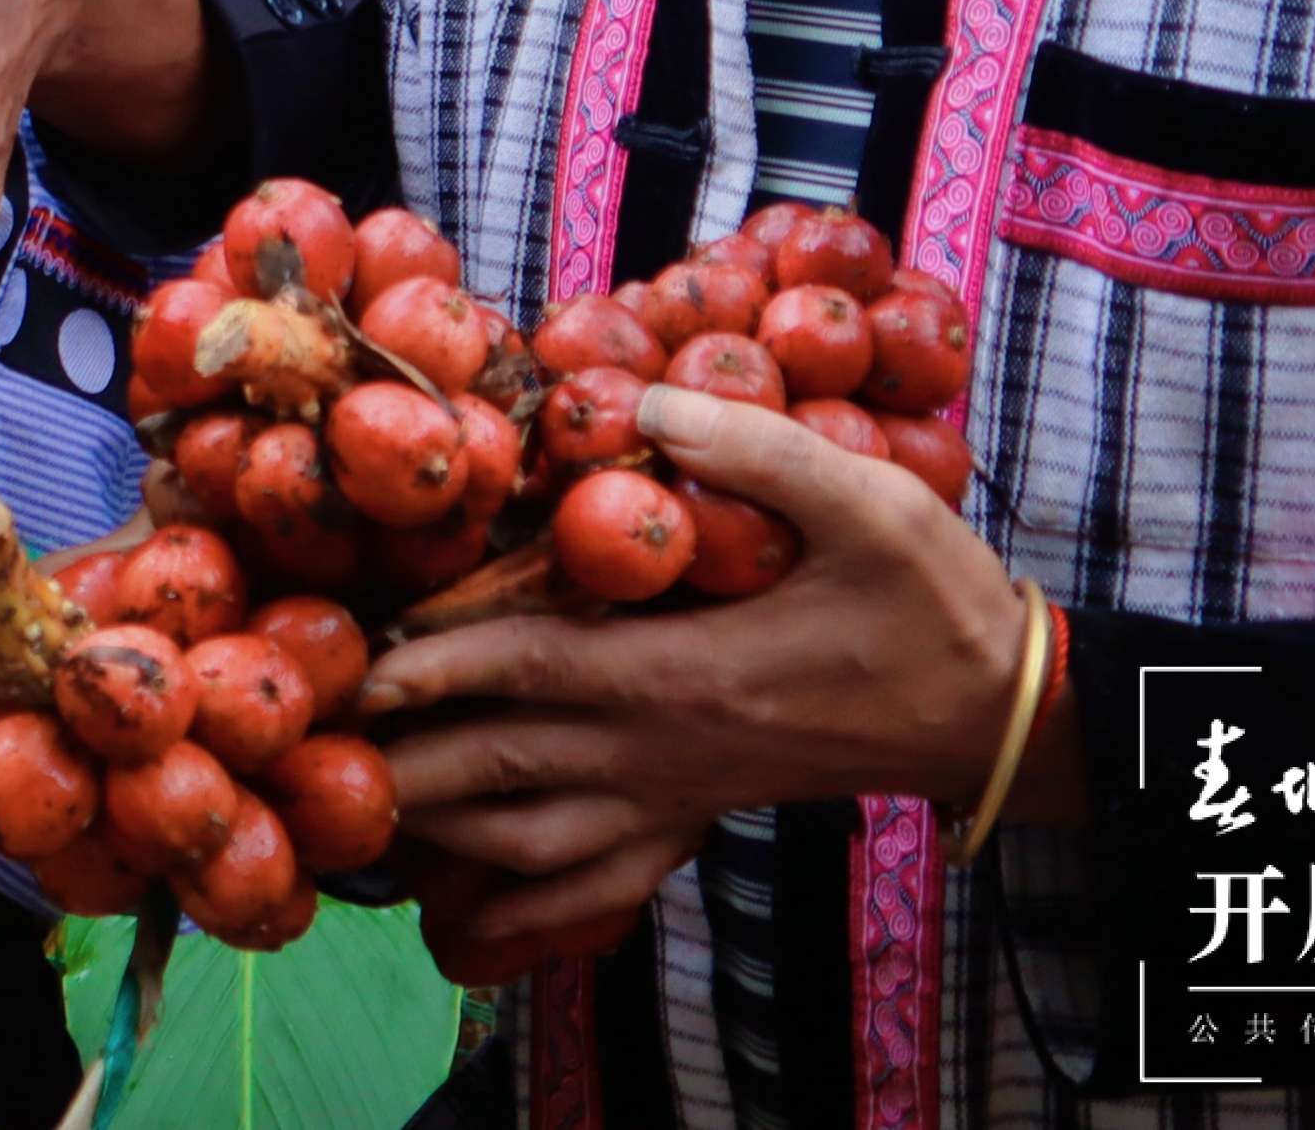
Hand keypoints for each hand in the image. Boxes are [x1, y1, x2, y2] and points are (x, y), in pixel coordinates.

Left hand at [348, 384, 1054, 947]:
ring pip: (531, 842)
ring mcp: (680, 798)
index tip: (351, 659)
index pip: (526, 671)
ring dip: (442, 827)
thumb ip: (753, 450)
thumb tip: (643, 407)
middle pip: (500, 770)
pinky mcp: (699, 818)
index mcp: (687, 675)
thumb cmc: (932, 599)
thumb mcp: (866, 500)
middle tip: (311, 740)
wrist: (1003, 712)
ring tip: (363, 802)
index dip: (431, 664)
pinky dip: (525, 900)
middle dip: (401, 756)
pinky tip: (470, 906)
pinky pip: (596, 883)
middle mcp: (665, 751)